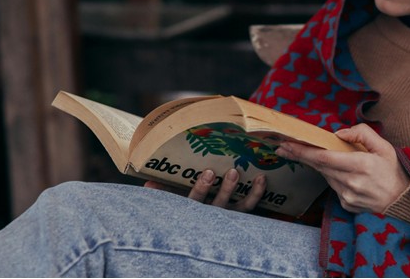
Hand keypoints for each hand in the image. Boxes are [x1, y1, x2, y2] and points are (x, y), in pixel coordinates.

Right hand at [144, 168, 266, 211]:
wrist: (207, 237)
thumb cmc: (189, 211)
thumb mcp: (174, 204)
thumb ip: (163, 194)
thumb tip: (147, 184)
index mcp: (197, 213)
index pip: (197, 202)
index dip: (202, 188)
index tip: (209, 172)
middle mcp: (214, 217)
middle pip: (219, 205)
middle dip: (223, 189)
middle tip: (227, 171)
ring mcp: (230, 217)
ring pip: (239, 208)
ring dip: (242, 192)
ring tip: (240, 172)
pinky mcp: (242, 215)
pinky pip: (252, 207)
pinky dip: (257, 193)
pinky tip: (262, 178)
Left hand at [275, 124, 409, 213]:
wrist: (403, 201)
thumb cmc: (394, 171)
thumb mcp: (384, 146)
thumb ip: (362, 134)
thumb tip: (339, 133)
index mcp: (361, 165)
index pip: (324, 158)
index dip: (303, 151)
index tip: (288, 144)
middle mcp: (351, 183)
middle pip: (319, 167)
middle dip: (300, 156)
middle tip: (282, 147)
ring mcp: (348, 197)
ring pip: (326, 176)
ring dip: (318, 165)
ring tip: (308, 153)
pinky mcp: (347, 205)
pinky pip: (334, 187)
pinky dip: (333, 176)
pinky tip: (339, 171)